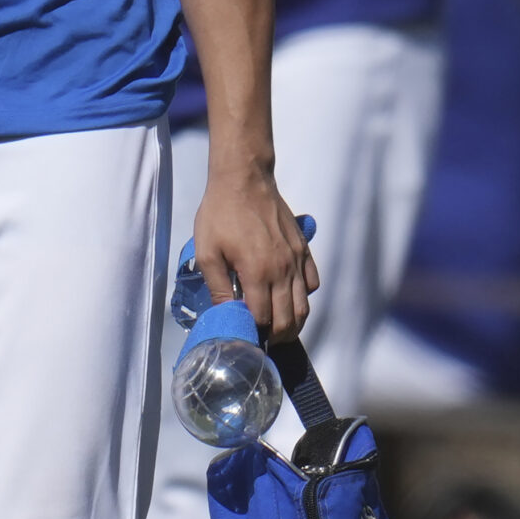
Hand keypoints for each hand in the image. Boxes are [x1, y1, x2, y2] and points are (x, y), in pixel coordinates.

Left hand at [192, 156, 317, 340]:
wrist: (244, 179)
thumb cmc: (221, 214)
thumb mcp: (207, 252)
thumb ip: (218, 288)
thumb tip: (226, 315)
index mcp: (258, 273)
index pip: (264, 319)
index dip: (255, 333)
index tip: (245, 336)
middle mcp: (283, 270)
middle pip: (289, 320)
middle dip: (277, 337)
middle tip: (263, 340)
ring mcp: (297, 260)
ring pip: (305, 306)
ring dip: (293, 323)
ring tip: (277, 327)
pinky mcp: (303, 249)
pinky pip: (312, 283)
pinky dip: (304, 297)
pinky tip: (288, 296)